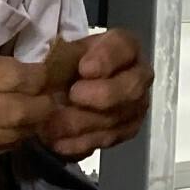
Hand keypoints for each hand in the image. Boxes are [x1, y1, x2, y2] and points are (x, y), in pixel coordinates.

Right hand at [0, 50, 57, 172]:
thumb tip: (19, 75)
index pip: (15, 78)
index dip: (38, 77)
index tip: (46, 74)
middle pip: (22, 111)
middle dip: (44, 104)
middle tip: (52, 98)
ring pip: (13, 136)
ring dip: (30, 126)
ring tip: (38, 116)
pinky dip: (7, 142)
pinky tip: (9, 132)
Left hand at [39, 29, 151, 159]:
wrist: (67, 93)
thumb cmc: (67, 67)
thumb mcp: (63, 55)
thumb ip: (63, 59)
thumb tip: (51, 71)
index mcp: (123, 47)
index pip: (124, 47)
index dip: (107, 58)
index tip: (84, 69)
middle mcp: (138, 75)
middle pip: (131, 88)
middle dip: (101, 95)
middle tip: (72, 96)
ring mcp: (136, 105)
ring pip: (118, 118)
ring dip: (83, 123)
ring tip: (52, 125)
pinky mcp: (127, 130)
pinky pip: (108, 139)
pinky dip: (81, 142)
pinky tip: (58, 142)